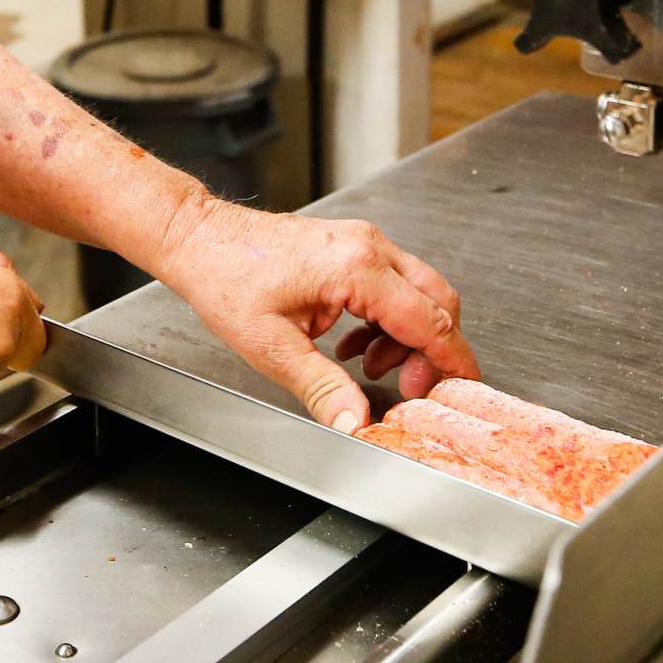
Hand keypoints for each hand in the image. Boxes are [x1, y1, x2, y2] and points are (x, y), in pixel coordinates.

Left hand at [149, 200, 478, 430]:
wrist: (200, 239)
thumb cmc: (228, 279)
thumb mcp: (273, 347)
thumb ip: (322, 387)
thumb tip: (355, 422)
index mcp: (357, 268)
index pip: (430, 319)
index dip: (451, 360)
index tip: (462, 386)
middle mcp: (369, 247)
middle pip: (437, 301)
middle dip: (432, 350)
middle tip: (407, 387)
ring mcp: (362, 242)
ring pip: (417, 292)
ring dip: (406, 336)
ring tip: (370, 368)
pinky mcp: (352, 246)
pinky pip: (392, 284)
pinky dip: (386, 319)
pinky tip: (354, 345)